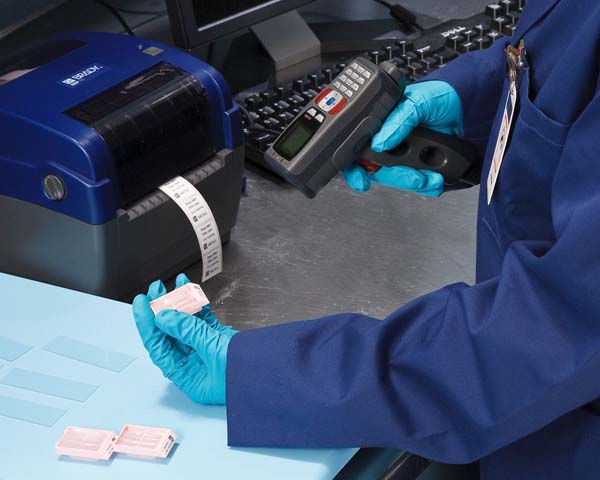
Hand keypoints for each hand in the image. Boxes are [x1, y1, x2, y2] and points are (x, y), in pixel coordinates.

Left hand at [132, 274, 236, 404]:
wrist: (277, 372)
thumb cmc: (249, 373)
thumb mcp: (213, 349)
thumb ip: (188, 331)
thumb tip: (164, 316)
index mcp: (189, 378)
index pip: (159, 348)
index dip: (148, 324)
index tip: (142, 303)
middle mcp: (195, 366)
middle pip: (170, 335)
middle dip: (162, 310)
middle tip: (154, 290)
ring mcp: (207, 352)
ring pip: (186, 325)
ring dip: (178, 304)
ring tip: (172, 284)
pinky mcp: (219, 340)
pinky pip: (202, 321)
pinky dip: (196, 306)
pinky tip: (189, 291)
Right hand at [342, 81, 462, 195]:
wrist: (468, 108)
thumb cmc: (439, 96)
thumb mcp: (417, 101)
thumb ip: (398, 120)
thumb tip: (380, 143)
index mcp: (379, 125)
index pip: (358, 150)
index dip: (355, 168)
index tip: (361, 180)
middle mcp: (388, 143)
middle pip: (379, 171)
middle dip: (397, 177)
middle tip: (415, 176)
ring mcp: (404, 156)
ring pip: (399, 179)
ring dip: (414, 182)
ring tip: (432, 177)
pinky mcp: (421, 166)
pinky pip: (418, 184)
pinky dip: (427, 186)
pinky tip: (435, 181)